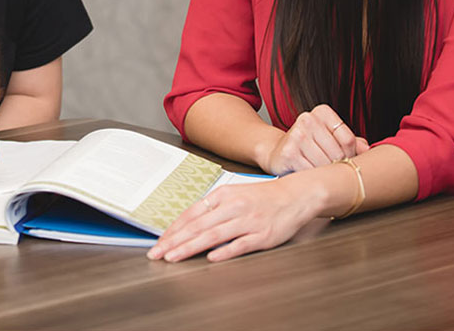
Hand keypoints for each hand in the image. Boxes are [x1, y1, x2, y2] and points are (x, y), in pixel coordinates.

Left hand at [147, 176, 319, 261]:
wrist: (295, 196)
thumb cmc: (263, 197)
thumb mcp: (234, 195)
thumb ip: (213, 208)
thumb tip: (189, 224)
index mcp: (223, 195)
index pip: (192, 213)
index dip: (173, 229)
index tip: (159, 242)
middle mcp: (233, 206)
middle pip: (198, 225)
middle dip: (174, 241)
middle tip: (157, 253)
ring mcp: (247, 221)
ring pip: (213, 235)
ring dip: (190, 247)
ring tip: (174, 257)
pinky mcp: (262, 235)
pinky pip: (239, 244)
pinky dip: (224, 251)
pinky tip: (210, 258)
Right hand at [261, 104, 368, 174]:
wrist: (277, 150)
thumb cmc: (309, 145)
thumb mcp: (330, 137)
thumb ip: (351, 141)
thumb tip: (367, 149)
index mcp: (322, 112)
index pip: (348, 139)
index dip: (351, 155)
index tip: (345, 160)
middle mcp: (308, 119)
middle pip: (338, 153)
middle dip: (338, 166)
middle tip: (333, 171)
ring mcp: (297, 136)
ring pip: (326, 164)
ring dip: (326, 174)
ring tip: (322, 173)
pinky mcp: (289, 153)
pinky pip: (312, 172)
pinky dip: (313, 178)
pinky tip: (310, 175)